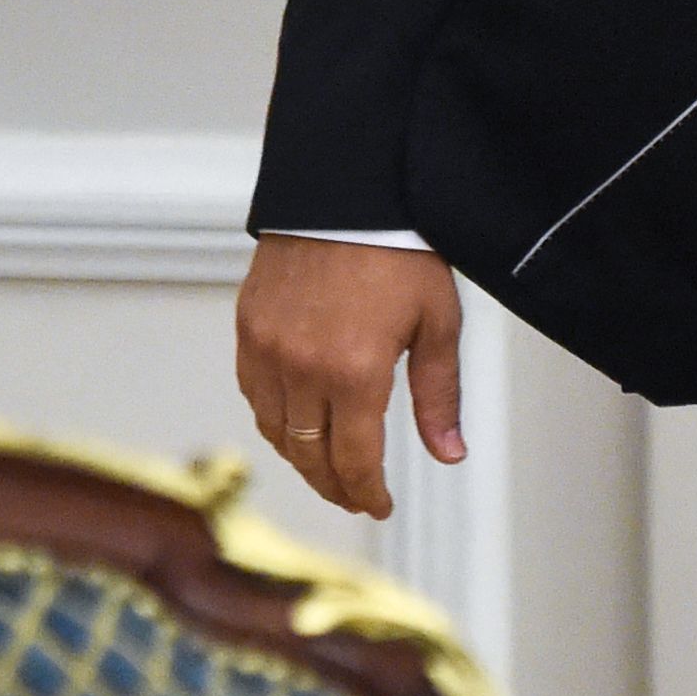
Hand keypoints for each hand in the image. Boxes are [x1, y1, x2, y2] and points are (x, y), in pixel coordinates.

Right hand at [234, 235, 465, 518]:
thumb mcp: (438, 322)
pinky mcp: (247, 328)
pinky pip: (254, 393)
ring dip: (302, 458)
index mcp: (355, 372)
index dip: (368, 494)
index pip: (355, 461)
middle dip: (336, 486)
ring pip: (277, 431)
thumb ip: (439, 395)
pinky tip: (297, 422)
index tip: (381, 506)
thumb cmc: (402, 249)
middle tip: (356, 496)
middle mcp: (302, 368)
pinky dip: (275, 419)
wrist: (350, 189)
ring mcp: (267, 349)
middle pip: (311, 456)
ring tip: (328, 468)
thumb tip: (449, 454)